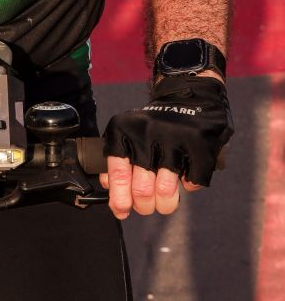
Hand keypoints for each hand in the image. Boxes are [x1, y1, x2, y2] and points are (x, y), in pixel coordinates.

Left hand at [99, 75, 232, 219]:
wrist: (188, 96)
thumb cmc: (153, 125)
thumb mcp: (127, 134)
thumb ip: (116, 161)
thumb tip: (109, 189)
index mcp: (123, 130)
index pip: (118, 172)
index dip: (119, 198)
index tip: (122, 211)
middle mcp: (145, 133)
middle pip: (142, 189)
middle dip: (144, 206)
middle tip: (146, 206)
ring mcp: (172, 138)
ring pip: (166, 191)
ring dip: (165, 204)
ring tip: (164, 201)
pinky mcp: (197, 144)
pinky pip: (192, 183)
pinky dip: (190, 186)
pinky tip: (185, 175)